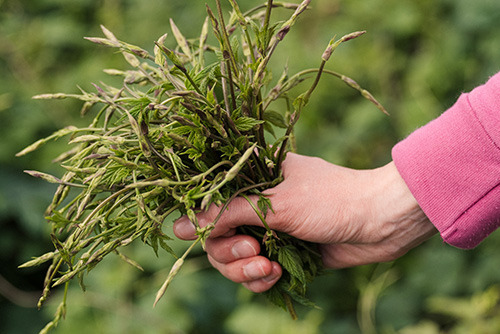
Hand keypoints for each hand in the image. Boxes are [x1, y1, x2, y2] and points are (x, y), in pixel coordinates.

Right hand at [173, 153, 436, 292]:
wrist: (381, 221)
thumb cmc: (330, 201)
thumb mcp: (275, 204)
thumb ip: (225, 214)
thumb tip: (177, 226)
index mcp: (250, 179)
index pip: (208, 204)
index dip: (205, 225)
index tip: (212, 237)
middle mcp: (255, 204)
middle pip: (216, 237)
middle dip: (229, 252)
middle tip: (252, 252)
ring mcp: (268, 230)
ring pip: (233, 259)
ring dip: (245, 270)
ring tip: (268, 268)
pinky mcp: (282, 253)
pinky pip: (255, 273)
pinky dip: (260, 279)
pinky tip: (275, 275)